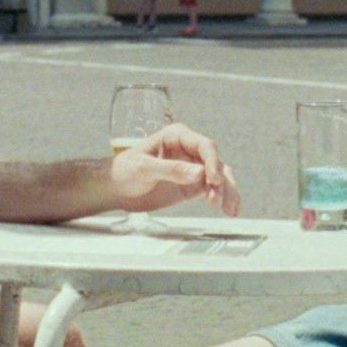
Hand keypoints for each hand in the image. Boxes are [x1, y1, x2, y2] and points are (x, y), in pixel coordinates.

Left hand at [111, 123, 240, 215]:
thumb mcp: (144, 168)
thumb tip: (199, 173)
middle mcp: (189, 150)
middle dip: (222, 180)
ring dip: (228, 192)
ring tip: (227, 210)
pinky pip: (214, 189)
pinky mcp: (193, 185)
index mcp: (177, 137)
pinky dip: (225, 198)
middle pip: (217, 161)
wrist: (116, 189)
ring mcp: (194, 168)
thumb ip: (171, 170)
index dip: (212, 161)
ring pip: (221, 176)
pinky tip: (230, 209)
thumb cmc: (124, 171)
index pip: (204, 146)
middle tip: (216, 198)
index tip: (212, 179)